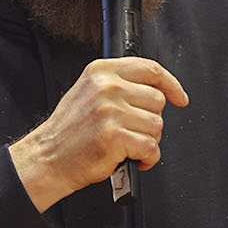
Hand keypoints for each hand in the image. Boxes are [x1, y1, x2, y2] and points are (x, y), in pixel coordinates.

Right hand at [9, 57, 188, 210]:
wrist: (48, 158)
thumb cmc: (70, 131)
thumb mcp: (89, 92)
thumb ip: (119, 84)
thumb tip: (156, 89)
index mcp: (102, 71)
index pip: (150, 69)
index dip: (171, 84)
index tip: (179, 97)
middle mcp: (107, 87)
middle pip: (157, 100)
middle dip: (150, 120)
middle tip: (133, 131)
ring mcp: (110, 111)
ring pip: (156, 125)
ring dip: (148, 141)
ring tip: (129, 145)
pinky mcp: (114, 136)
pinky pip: (150, 147)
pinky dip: (147, 158)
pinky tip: (133, 158)